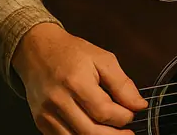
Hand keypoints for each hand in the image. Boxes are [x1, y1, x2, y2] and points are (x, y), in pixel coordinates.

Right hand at [12, 22, 147, 133]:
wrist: (37, 51)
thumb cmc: (71, 53)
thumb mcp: (103, 59)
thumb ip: (122, 84)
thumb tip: (139, 105)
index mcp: (76, 82)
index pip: (104, 111)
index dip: (123, 117)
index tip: (132, 112)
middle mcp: (58, 101)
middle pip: (91, 132)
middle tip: (128, 132)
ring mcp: (46, 114)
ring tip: (113, 133)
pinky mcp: (41, 122)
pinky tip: (94, 132)